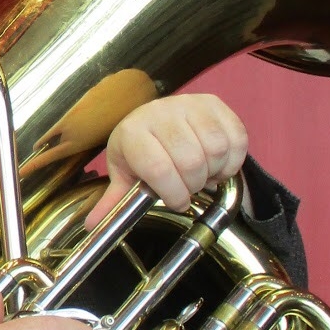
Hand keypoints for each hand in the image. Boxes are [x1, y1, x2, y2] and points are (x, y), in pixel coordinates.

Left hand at [86, 93, 247, 229]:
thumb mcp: (124, 173)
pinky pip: (236, 137)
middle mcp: (160, 112)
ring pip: (216, 149)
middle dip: (194, 185)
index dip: (173, 193)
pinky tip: (218, 162)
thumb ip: (114, 200)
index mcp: (133, 132)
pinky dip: (233, 159)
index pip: (158, 168)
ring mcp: (189, 104)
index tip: (177, 201)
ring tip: (202, 173)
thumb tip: (93, 226)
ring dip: (214, 171)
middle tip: (188, 186)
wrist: (154, 116)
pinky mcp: (214, 103)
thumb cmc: (140, 149)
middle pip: (192, 161)